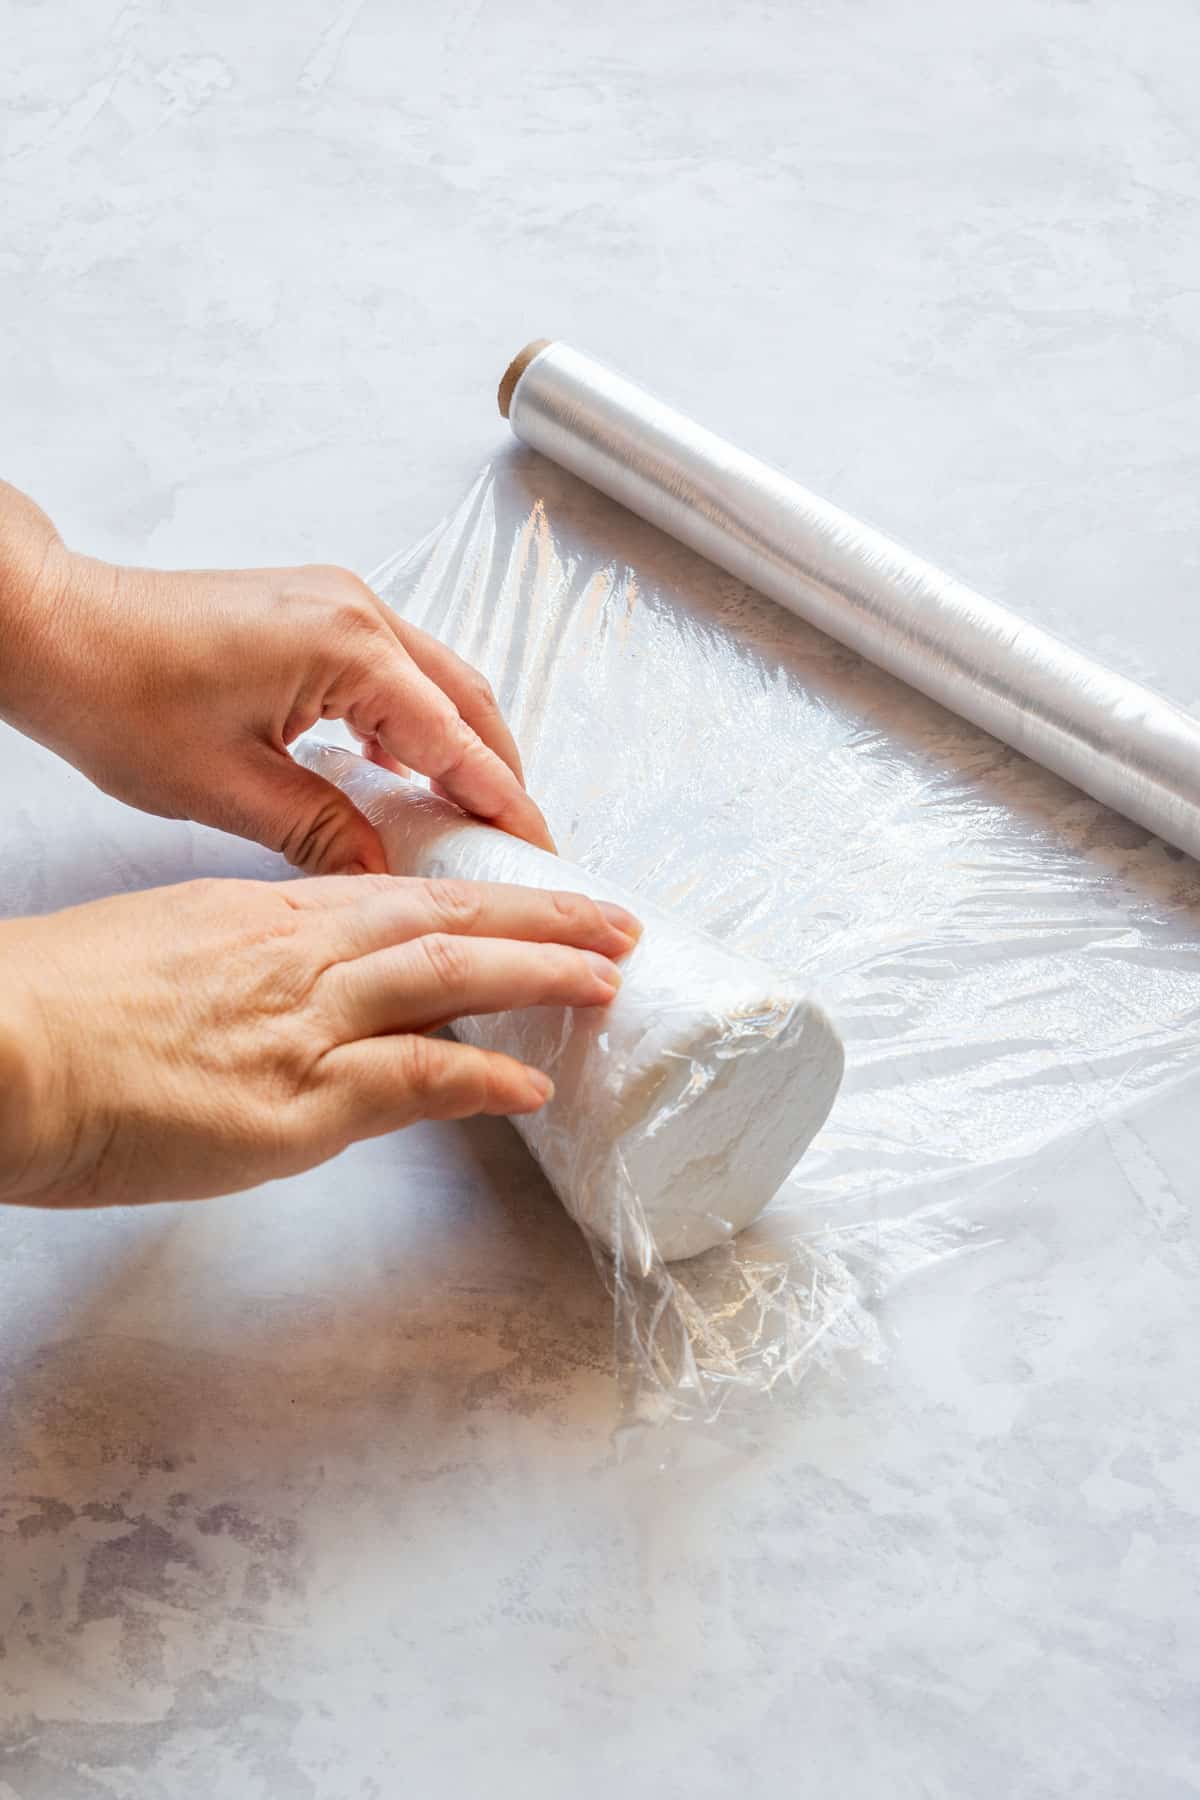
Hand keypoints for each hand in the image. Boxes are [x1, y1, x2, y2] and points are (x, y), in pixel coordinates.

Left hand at [0, 482, 551, 870]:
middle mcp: (358, 612)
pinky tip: (403, 776)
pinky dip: (413, 722)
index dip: (503, 803)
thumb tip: (385, 877)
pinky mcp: (314, 610)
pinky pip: (393, 670)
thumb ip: (324, 833)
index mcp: (348, 649)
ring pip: (435, 682)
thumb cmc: (119, 694)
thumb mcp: (229, 789)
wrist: (55, 628)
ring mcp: (338, 602)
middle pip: (467, 700)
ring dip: (459, 746)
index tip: (537, 850)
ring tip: (470, 819)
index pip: (457, 741)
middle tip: (518, 843)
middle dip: (499, 773)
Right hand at [0, 874, 638, 1207]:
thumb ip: (241, 965)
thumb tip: (287, 995)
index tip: (531, 899)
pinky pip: (415, 1080)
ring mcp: (304, 1023)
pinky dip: (482, 1077)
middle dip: (542, 915)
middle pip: (447, 918)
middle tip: (615, 918)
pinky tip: (533, 1081)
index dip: (477, 899)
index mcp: (262, 915)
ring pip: (452, 978)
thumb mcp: (162, 950)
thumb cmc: (52, 1004)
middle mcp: (298, 954)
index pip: (398, 894)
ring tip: (608, 977)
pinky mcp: (296, 1102)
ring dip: (542, 974)